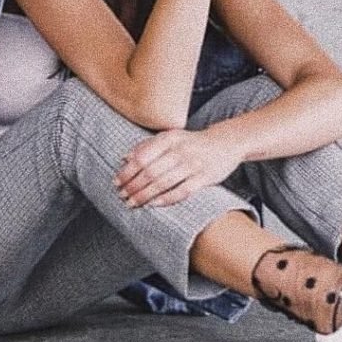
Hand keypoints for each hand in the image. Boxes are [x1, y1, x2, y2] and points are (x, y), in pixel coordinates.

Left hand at [113, 128, 242, 207]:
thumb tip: (124, 158)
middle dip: (132, 187)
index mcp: (169, 138)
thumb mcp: (170, 137)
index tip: (116, 182)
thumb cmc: (192, 142)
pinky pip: (181, 192)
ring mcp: (193, 165)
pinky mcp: (204, 178)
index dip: (127, 172)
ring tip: (132, 203)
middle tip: (121, 196)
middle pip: (150, 172)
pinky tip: (152, 205)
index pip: (142, 156)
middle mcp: (180, 150)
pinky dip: (165, 199)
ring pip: (162, 183)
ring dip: (144, 195)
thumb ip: (147, 146)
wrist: (226, 143)